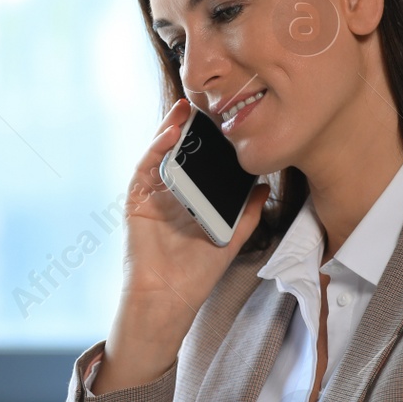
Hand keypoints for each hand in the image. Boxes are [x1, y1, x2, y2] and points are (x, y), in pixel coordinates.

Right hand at [96, 97, 269, 391]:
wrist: (169, 297)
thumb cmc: (196, 273)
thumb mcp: (230, 237)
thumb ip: (247, 212)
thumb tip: (266, 187)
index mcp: (190, 199)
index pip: (198, 162)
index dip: (208, 140)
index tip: (224, 119)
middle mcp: (168, 193)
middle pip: (177, 152)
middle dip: (188, 127)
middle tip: (203, 103)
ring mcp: (151, 195)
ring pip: (159, 153)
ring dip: (170, 129)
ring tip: (185, 110)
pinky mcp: (136, 200)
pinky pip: (145, 167)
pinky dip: (156, 148)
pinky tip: (170, 134)